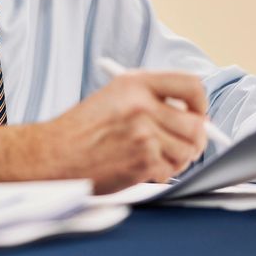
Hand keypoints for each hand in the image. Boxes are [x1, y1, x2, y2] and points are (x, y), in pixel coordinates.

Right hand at [0, 70, 207, 193]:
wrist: (55, 152)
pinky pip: (171, 170)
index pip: (190, 84)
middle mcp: (142, 104)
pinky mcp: (142, 161)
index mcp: (135, 82)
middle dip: (194, 138)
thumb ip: (152, 99)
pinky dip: (160, 172)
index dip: (200, 102)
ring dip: (177, 158)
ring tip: (152, 155)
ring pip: (188, 150)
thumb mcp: (115, 96)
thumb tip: (194, 115)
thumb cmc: (82, 127)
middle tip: (183, 143)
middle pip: (196, 124)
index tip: (198, 113)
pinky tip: (138, 166)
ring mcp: (143, 133)